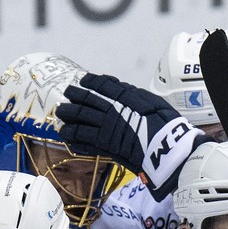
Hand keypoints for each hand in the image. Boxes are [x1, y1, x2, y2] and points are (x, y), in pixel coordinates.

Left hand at [54, 72, 208, 200]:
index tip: (83, 80)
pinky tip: (68, 138)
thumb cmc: (166, 125)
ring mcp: (105, 127)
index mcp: (123, 96)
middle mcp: (110, 108)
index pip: (101, 84)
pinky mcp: (104, 146)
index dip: (89, 82)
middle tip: (66, 97)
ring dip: (68, 119)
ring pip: (79, 120)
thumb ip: (135, 97)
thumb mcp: (153, 102)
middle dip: (73, 98)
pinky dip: (74, 139)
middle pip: (85, 100)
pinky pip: (84, 141)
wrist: (166, 147)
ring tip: (61, 119)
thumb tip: (124, 91)